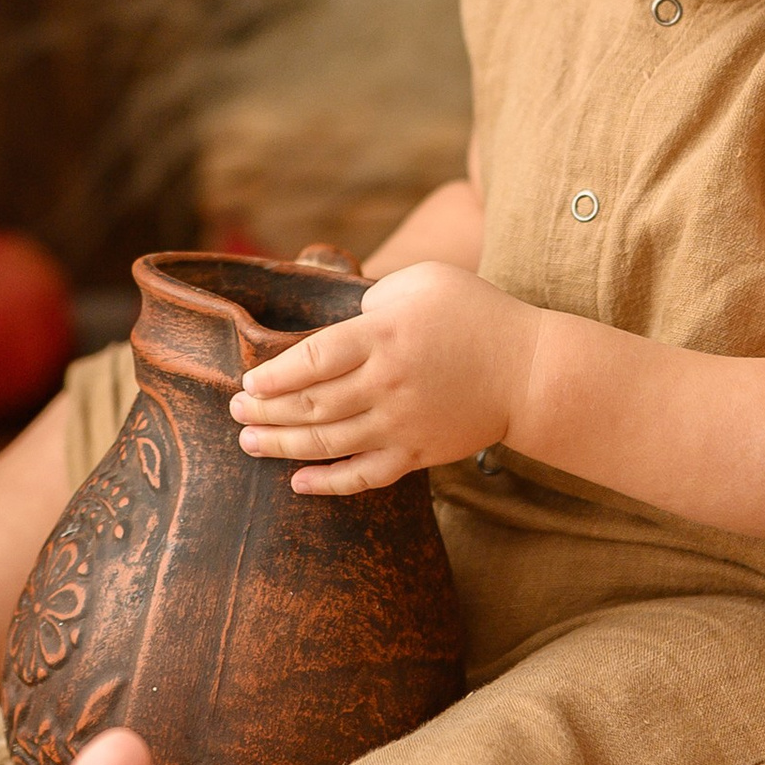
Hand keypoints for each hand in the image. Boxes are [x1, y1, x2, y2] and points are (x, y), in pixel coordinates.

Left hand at [230, 261, 538, 495]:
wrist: (530, 370)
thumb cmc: (475, 314)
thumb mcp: (424, 281)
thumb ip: (375, 297)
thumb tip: (343, 323)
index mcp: (384, 335)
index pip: (312, 358)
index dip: (273, 374)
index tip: (246, 381)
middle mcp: (387, 383)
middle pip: (311, 404)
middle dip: (264, 411)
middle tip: (234, 411)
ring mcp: (401, 424)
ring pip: (327, 442)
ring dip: (281, 445)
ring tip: (249, 443)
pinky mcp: (417, 454)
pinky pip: (364, 476)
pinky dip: (328, 484)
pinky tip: (297, 483)